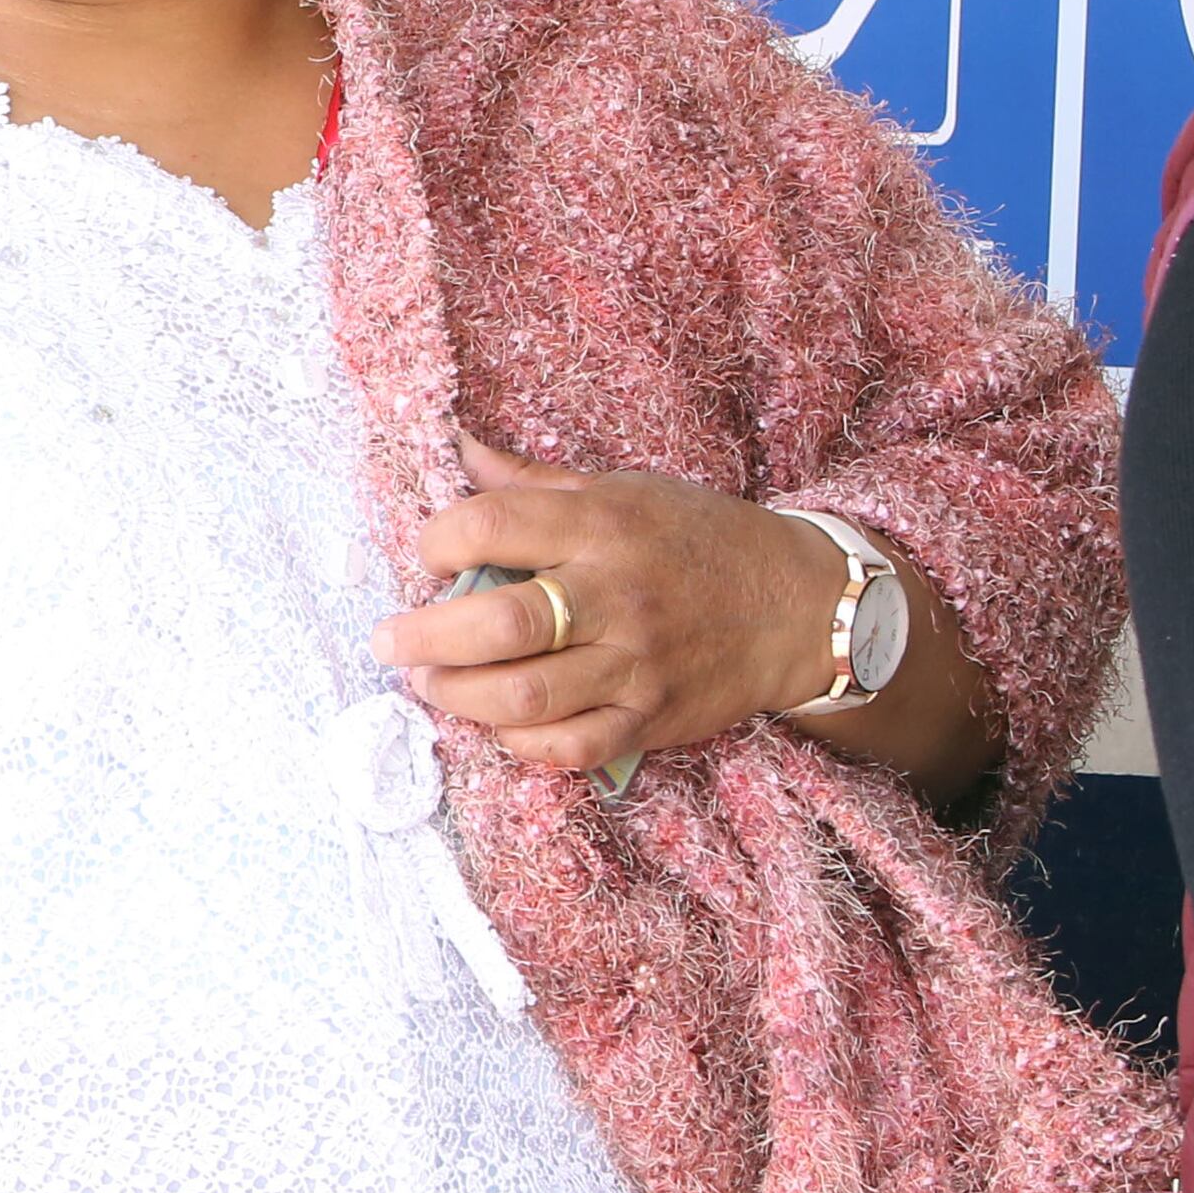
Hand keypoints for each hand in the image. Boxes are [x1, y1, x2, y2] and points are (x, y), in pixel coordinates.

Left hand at [377, 427, 853, 772]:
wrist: (802, 604)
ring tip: (430, 683)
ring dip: (456, 696)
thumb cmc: (698, 539)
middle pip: (497, 624)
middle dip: (423, 638)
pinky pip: (568, 746)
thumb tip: (456, 446)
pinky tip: (497, 723)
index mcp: (601, 525)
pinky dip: (518, 743)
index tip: (428, 556)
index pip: (489, 526)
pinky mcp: (651, 719)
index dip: (436, 542)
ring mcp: (634, 664)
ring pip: (523, 696)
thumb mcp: (623, 489)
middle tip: (391, 642)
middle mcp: (615, 595)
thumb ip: (533, 481)